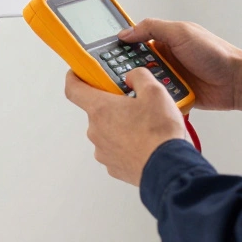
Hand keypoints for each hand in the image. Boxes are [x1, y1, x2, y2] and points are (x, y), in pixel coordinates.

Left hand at [64, 69, 187, 185]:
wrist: (169, 167)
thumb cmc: (159, 132)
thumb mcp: (155, 91)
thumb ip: (139, 76)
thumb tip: (132, 77)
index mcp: (101, 109)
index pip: (73, 89)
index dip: (74, 78)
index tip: (78, 74)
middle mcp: (96, 131)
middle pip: (96, 111)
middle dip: (113, 105)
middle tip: (134, 104)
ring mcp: (103, 151)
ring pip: (107, 132)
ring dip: (121, 126)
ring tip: (145, 127)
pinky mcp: (113, 167)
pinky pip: (115, 150)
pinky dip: (126, 145)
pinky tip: (145, 143)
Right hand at [119, 19, 241, 112]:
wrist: (236, 81)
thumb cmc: (214, 53)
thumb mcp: (181, 32)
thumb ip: (152, 28)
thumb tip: (125, 32)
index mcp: (163, 41)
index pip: (134, 42)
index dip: (120, 48)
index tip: (105, 55)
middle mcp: (164, 59)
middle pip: (135, 66)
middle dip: (129, 71)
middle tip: (121, 75)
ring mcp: (169, 78)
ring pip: (145, 84)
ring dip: (145, 86)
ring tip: (142, 87)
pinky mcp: (175, 96)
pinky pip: (158, 98)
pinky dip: (156, 99)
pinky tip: (152, 100)